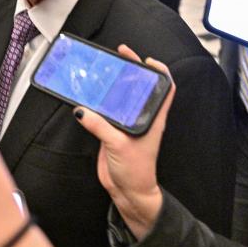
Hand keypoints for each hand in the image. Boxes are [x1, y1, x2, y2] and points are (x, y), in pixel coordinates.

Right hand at [73, 45, 173, 239]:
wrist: (128, 193)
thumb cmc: (136, 172)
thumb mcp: (118, 145)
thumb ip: (100, 126)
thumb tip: (83, 111)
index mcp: (152, 119)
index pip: (164, 89)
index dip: (159, 71)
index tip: (146, 59)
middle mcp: (142, 118)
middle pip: (141, 87)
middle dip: (133, 69)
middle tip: (121, 54)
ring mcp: (127, 125)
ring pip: (123, 98)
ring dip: (116, 84)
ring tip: (106, 68)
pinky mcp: (113, 132)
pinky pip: (107, 112)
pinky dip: (100, 101)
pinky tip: (91, 95)